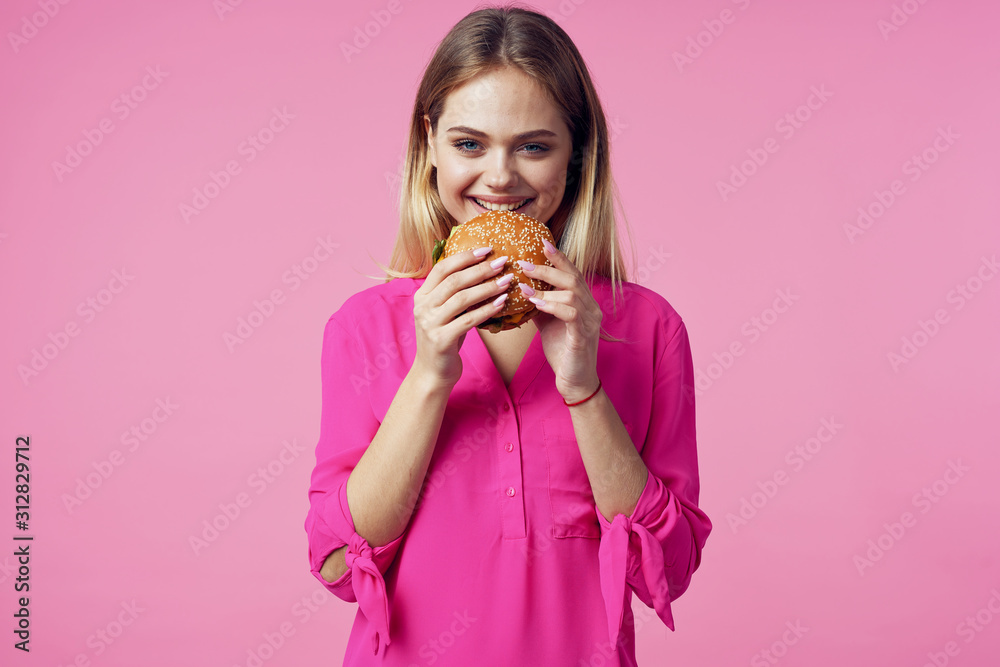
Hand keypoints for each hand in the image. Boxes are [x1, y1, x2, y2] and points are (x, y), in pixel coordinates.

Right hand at [412, 248, 512, 388]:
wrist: (432, 372)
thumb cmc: (444, 338)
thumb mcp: (445, 313)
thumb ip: (454, 294)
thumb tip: (483, 269)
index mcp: (421, 296)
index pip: (441, 268)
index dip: (464, 257)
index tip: (487, 249)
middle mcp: (422, 307)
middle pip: (454, 281)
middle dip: (480, 269)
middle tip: (502, 262)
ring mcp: (430, 324)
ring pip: (462, 299)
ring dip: (487, 288)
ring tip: (506, 281)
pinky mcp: (441, 340)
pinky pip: (468, 320)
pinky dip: (486, 310)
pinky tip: (501, 303)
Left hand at [517, 240, 601, 402]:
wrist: (575, 382)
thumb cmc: (562, 351)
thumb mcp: (547, 323)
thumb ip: (539, 304)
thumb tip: (519, 287)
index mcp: (584, 303)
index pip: (573, 273)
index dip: (559, 258)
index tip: (542, 243)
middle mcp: (591, 308)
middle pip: (573, 278)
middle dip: (549, 267)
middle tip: (524, 261)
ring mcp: (589, 322)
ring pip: (572, 293)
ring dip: (546, 287)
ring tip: (524, 286)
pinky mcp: (583, 336)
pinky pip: (570, 314)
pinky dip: (552, 306)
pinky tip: (536, 304)